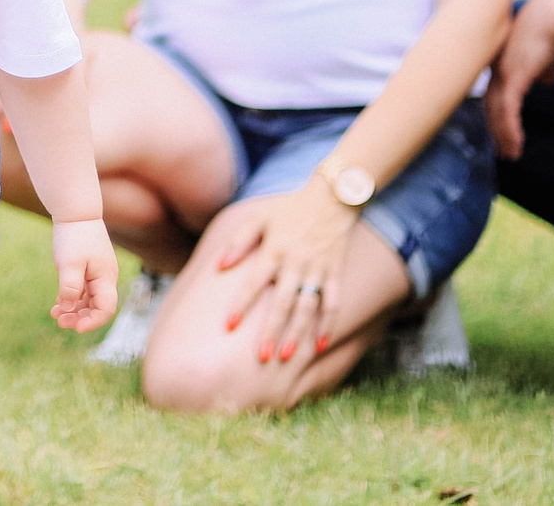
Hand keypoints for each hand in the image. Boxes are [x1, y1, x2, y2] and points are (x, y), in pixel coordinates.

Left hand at [49, 218, 118, 332]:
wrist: (76, 212)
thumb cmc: (74, 236)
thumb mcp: (69, 264)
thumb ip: (69, 288)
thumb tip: (67, 310)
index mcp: (105, 279)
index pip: (106, 310)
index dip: (92, 322)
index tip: (75, 328)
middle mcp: (105, 278)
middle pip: (98, 308)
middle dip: (79, 318)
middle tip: (59, 321)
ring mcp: (98, 274)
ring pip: (90, 300)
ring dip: (74, 310)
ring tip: (55, 314)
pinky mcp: (90, 269)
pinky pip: (84, 290)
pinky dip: (72, 298)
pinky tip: (58, 302)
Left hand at [214, 184, 358, 364]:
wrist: (332, 197)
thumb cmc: (289, 209)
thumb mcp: (259, 218)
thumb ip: (238, 241)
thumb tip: (218, 266)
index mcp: (273, 250)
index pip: (253, 283)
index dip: (240, 305)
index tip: (228, 326)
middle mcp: (295, 263)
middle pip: (281, 303)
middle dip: (270, 331)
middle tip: (260, 358)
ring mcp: (317, 269)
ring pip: (307, 307)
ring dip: (297, 334)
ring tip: (285, 357)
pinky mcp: (335, 272)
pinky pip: (333, 302)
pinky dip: (329, 324)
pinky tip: (320, 345)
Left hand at [486, 0, 553, 159]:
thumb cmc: (552, 28)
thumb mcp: (545, 52)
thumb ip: (543, 68)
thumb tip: (546, 81)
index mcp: (499, 60)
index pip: (493, 92)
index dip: (496, 112)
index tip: (500, 129)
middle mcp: (495, 67)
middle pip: (490, 105)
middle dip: (495, 129)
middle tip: (501, 149)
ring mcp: (501, 72)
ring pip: (496, 112)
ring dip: (503, 135)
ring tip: (510, 154)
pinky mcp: (513, 77)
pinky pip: (508, 111)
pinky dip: (510, 129)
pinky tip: (515, 144)